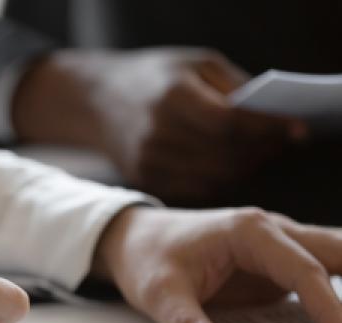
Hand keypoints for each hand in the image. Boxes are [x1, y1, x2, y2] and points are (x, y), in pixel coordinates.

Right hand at [13, 48, 307, 200]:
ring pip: (213, 179)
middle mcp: (156, 134)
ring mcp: (148, 162)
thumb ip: (231, 88)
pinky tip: (226, 166)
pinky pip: (195, 189)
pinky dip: (218, 181)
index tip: (294, 129)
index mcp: (170, 97)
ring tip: (255, 155)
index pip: (229, 123)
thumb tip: (267, 119)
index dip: (266, 129)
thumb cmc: (153, 77)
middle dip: (259, 152)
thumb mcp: (194, 65)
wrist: (97, 101)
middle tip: (278, 144)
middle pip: (224, 156)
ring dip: (242, 170)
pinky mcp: (145, 180)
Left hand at [93, 206, 341, 322]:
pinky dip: (334, 297)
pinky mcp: (273, 268)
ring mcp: (277, 249)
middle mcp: (272, 233)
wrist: (135, 238)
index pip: (304, 272)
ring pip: (334, 260)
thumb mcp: (157, 292)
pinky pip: (316, 280)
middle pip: (336, 255)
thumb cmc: (147, 256)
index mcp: (249, 233)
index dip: (330, 310)